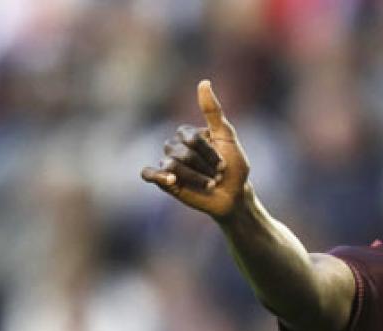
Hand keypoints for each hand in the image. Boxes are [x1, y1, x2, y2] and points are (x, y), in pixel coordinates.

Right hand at [141, 80, 250, 217]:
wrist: (234, 195)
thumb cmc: (234, 166)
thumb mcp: (227, 136)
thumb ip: (213, 111)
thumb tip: (204, 82)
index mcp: (188, 134)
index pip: (190, 137)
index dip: (208, 152)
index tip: (224, 163)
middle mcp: (176, 146)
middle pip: (180, 152)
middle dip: (204, 166)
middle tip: (217, 175)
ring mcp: (169, 163)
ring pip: (171, 165)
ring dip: (196, 177)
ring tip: (210, 183)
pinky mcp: (165, 181)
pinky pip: (148, 173)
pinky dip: (158, 175)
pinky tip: (172, 180)